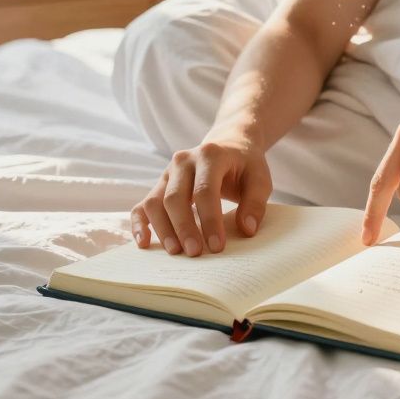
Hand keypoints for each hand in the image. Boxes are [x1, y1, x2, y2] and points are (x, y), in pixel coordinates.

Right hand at [131, 135, 273, 255]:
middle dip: (184, 228)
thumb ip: (255, 203)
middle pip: (175, 197)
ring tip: (176, 252)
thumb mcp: (260, 178)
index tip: (217, 246)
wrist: (229, 144)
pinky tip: (144, 243)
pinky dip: (139, 224)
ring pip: (155, 202)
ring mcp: (168, 172)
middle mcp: (184, 161)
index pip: (205, 191)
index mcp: (210, 155)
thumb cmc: (245, 165)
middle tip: (195, 253)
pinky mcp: (159, 185)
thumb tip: (247, 230)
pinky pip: (142, 205)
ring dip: (163, 229)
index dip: (210, 220)